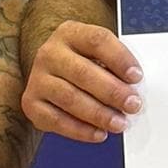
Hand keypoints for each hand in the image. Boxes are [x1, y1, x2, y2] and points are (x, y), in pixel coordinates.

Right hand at [22, 16, 141, 141]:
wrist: (52, 73)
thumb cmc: (84, 63)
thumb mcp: (99, 54)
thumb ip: (116, 66)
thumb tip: (137, 89)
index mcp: (70, 33)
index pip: (97, 40)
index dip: (119, 58)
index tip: (136, 76)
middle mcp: (50, 53)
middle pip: (82, 72)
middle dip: (112, 91)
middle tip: (132, 104)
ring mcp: (38, 78)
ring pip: (70, 97)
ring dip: (98, 114)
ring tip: (119, 123)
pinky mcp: (31, 103)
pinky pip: (57, 120)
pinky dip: (80, 130)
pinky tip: (99, 133)